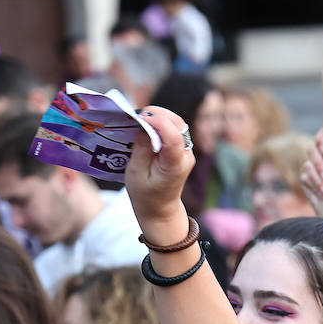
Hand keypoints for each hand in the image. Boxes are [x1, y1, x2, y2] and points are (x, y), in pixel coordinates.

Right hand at [123, 105, 194, 234]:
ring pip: (177, 123)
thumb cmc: (145, 195)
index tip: (139, 118)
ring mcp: (187, 151)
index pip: (173, 137)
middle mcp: (186, 156)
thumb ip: (141, 147)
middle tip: (136, 115)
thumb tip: (143, 122)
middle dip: (157, 114)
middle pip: (178, 124)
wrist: (160, 209)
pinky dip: (160, 122)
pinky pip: (174, 128)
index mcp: (175, 165)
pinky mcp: (182, 148)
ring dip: (159, 116)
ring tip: (140, 119)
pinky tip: (146, 125)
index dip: (157, 122)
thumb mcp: (136, 172)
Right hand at [300, 127, 322, 201]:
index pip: (322, 135)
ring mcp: (313, 164)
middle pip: (312, 151)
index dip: (321, 141)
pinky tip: (322, 196)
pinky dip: (313, 188)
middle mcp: (321, 152)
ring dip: (316, 179)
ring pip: (308, 165)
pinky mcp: (308, 177)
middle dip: (319, 165)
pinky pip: (304, 179)